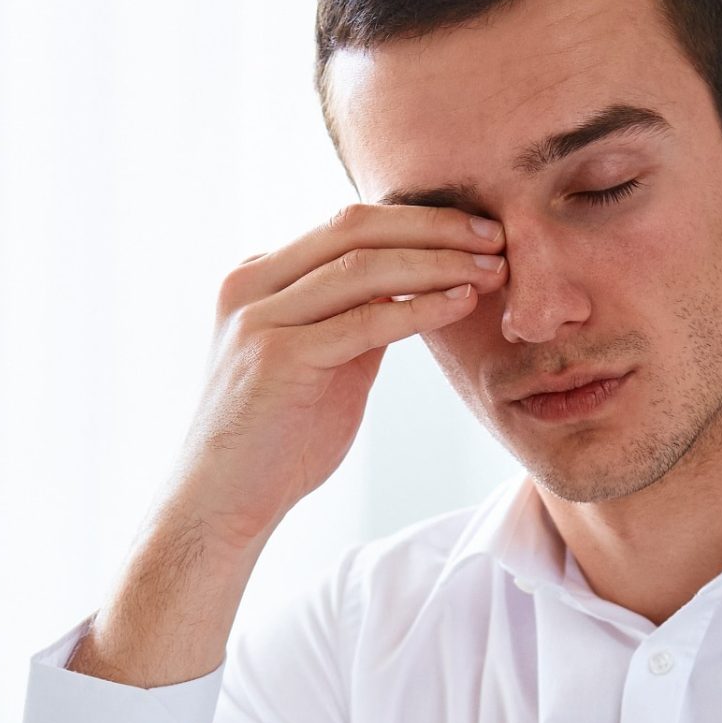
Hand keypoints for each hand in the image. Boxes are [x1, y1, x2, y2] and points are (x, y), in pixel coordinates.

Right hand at [71, 205, 506, 688]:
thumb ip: (357, 320)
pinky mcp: (276, 356)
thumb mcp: (324, 363)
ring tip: (493, 269)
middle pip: (355, 228)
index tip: (477, 231)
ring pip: (363, 267)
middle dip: (434, 226)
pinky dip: (420, 308)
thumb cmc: (277, 441)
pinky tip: (461, 305)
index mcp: (258, 276)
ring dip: (438, 263)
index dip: (418, 219)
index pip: (348, 226)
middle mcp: (251, 284)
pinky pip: (364, 320)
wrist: (225, 503)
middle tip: (496, 236)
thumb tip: (419, 288)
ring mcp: (259, 317)